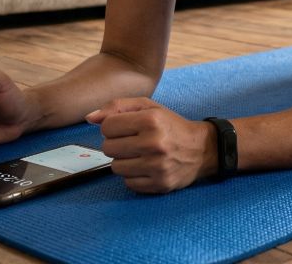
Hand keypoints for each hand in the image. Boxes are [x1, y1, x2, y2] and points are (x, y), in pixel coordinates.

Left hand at [86, 98, 213, 193]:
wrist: (202, 149)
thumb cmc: (170, 125)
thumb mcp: (148, 107)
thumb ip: (118, 107)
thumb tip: (89, 118)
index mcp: (151, 120)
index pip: (107, 127)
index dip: (112, 127)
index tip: (125, 128)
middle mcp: (154, 143)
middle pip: (108, 148)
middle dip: (116, 144)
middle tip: (132, 142)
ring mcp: (157, 166)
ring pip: (115, 168)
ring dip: (123, 161)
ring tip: (138, 155)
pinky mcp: (159, 184)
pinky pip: (128, 183)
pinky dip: (133, 176)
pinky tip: (145, 167)